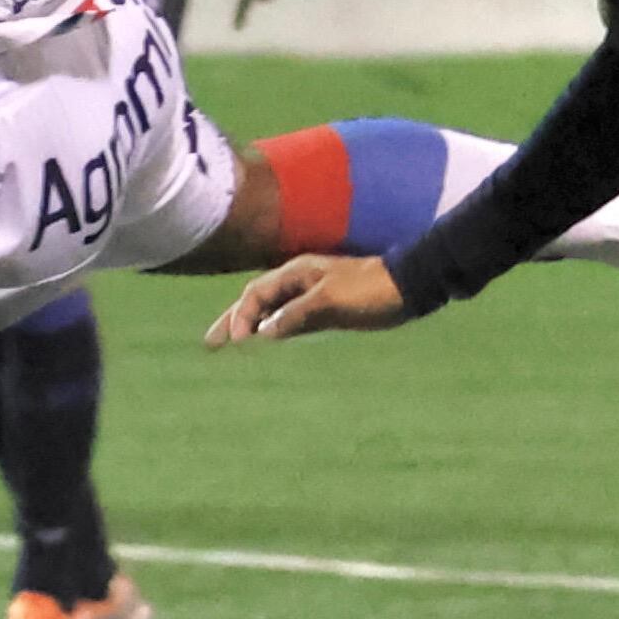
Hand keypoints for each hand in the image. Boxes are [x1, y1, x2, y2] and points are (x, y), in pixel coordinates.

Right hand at [202, 254, 407, 347]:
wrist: (408, 288)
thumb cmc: (369, 291)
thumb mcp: (330, 301)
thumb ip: (295, 315)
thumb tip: (263, 333)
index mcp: (295, 273)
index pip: (256, 294)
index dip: (242, 316)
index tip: (237, 342)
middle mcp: (297, 282)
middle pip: (255, 301)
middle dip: (232, 321)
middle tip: (210, 344)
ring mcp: (309, 296)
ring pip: (270, 312)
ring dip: (250, 327)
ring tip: (230, 345)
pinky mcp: (323, 310)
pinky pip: (289, 321)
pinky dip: (273, 332)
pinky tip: (267, 343)